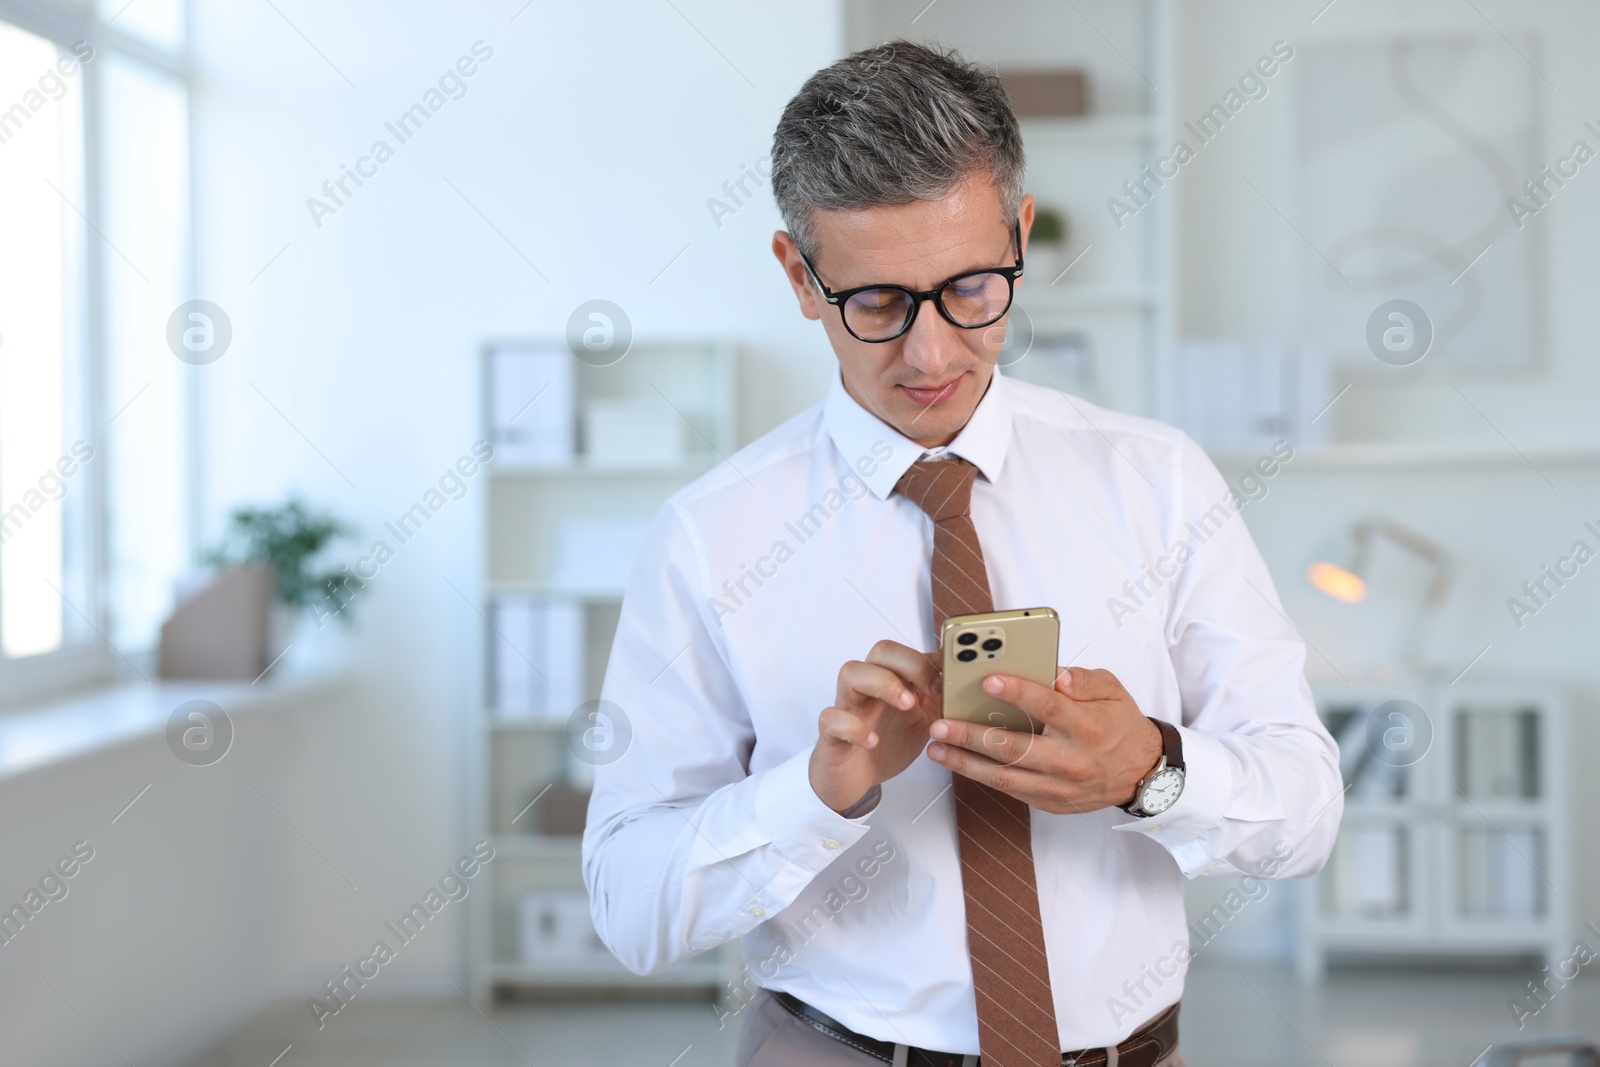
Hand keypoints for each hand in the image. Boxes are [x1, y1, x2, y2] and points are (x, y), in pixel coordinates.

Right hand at [810, 640, 942, 812]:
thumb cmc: (889, 741)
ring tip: (907, 704)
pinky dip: (853, 727)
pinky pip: (831, 719)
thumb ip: (943, 699)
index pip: (911, 649)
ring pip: (851, 672)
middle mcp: (869, 686)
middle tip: (932, 688)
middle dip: (910, 663)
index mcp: (893, 679)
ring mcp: (848, 706)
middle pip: (881, 651)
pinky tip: (872, 741)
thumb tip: (971, 682)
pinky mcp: (831, 733)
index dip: (932, 656)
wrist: (856, 778)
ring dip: (883, 682)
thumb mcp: (925, 719)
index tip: (953, 675)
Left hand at [925, 666, 1163, 814]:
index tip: (988, 680)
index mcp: (1088, 727)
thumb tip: (1056, 674)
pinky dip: (982, 776)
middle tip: (941, 724)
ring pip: (1005, 776)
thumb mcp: (1113, 691)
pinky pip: (1011, 790)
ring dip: (965, 762)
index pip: (1048, 708)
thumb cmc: (1120, 725)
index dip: (1017, 693)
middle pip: (1015, 748)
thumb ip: (1084, 680)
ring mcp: (1060, 786)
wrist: (1143, 773)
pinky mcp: (1051, 802)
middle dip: (972, 736)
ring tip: (936, 748)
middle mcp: (1072, 760)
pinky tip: (959, 762)